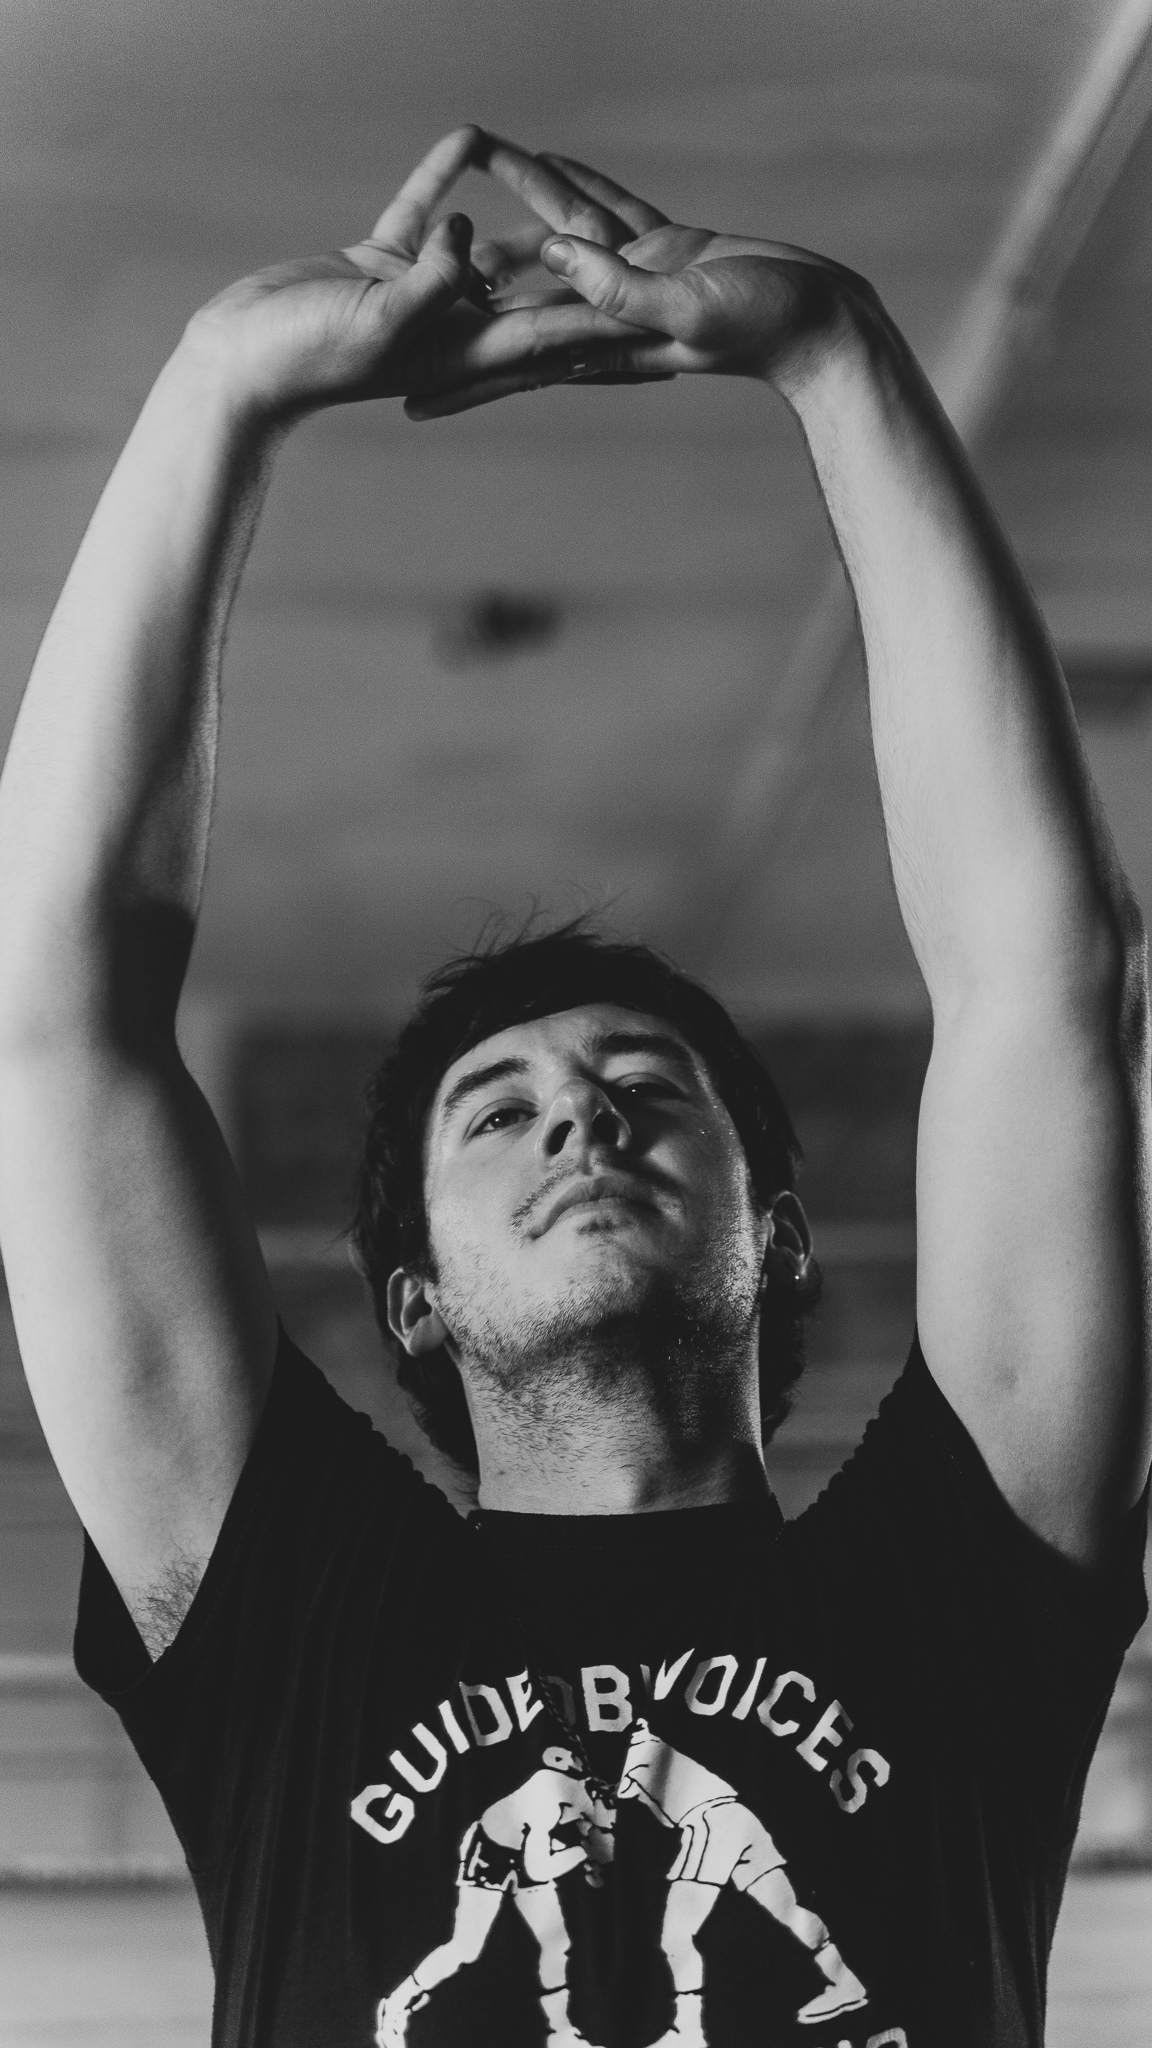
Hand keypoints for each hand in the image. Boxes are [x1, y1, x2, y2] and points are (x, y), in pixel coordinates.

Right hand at [179, 128, 660, 423]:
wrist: (242, 359)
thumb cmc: (305, 357)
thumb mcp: (379, 322)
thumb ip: (433, 282)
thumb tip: (471, 241)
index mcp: (466, 352)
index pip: (552, 330)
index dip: (604, 316)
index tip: (657, 306)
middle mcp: (455, 325)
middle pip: (537, 293)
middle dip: (586, 274)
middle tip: (645, 245)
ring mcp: (422, 293)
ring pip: (489, 246)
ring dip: (518, 211)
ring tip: (562, 175)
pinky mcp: (384, 261)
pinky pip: (426, 213)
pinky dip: (443, 180)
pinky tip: (467, 138)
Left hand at [409, 141, 879, 417]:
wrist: (824, 321)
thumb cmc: (765, 325)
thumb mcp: (687, 304)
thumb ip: (620, 287)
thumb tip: (551, 258)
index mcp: (606, 343)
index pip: (519, 363)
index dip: (465, 375)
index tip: (411, 399)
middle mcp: (611, 318)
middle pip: (522, 309)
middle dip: (466, 307)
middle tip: (407, 303)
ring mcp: (638, 281)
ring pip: (560, 244)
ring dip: (518, 212)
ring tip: (465, 187)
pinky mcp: (668, 249)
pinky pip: (608, 213)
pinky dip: (575, 188)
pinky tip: (545, 162)